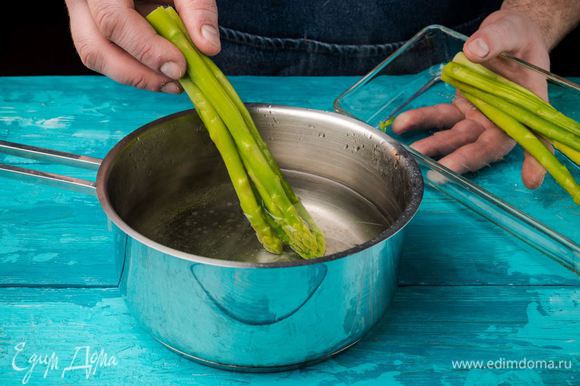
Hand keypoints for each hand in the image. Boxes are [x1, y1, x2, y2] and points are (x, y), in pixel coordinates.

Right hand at [65, 0, 219, 92]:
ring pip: (95, 56)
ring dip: (136, 77)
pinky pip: (105, 55)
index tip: (179, 66)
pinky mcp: (90, 26)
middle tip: (176, 81)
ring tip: (172, 81)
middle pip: (95, 47)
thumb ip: (197, 7)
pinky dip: (134, 69)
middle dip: (138, 74)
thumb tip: (208, 47)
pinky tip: (161, 71)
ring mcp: (81, 13)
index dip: (146, 50)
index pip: (113, 20)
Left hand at [392, 10, 550, 187]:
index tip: (531, 180)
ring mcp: (477, 118)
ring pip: (457, 136)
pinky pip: (438, 117)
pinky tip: (402, 124)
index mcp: (526, 108)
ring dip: (436, 145)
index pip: (536, 138)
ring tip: (414, 150)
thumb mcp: (513, 31)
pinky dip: (421, 121)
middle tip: (442, 171)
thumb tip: (475, 51)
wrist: (502, 36)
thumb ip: (498, 39)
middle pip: (485, 145)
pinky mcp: (458, 110)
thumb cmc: (517, 37)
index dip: (535, 159)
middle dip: (464, 159)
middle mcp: (501, 120)